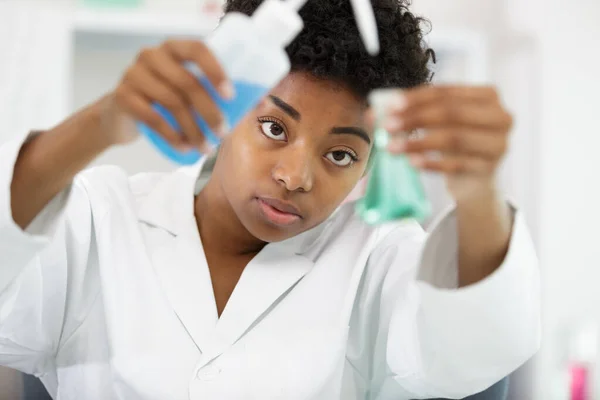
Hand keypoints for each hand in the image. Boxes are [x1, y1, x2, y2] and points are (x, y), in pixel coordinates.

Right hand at [101, 39, 233, 152]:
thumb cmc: (165, 100)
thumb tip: (264, 105)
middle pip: (187, 82)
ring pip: (172, 102)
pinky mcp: (123, 96)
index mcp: (174, 48)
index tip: (230, 97)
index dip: (216, 71)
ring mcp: (134, 74)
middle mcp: (152, 55)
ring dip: (193, 130)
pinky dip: (172, 136)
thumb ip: (223, 95)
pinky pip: (152, 118)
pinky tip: (184, 148)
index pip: (198, 49)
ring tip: (205, 148)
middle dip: (209, 112)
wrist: (121, 114)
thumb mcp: (190, 92)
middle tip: (222, 133)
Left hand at [379, 86, 512, 200]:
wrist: (473, 178)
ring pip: (454, 138)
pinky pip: (456, 164)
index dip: (417, 98)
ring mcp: (498, 144)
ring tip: (392, 148)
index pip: (447, 91)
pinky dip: (431, 163)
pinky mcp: (489, 169)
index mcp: (487, 95)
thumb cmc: (453, 141)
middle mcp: (500, 116)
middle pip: (452, 113)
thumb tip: (373, 112)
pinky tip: (411, 163)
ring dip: (418, 142)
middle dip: (416, 118)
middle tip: (387, 126)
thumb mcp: (437, 122)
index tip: (390, 106)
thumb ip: (410, 112)